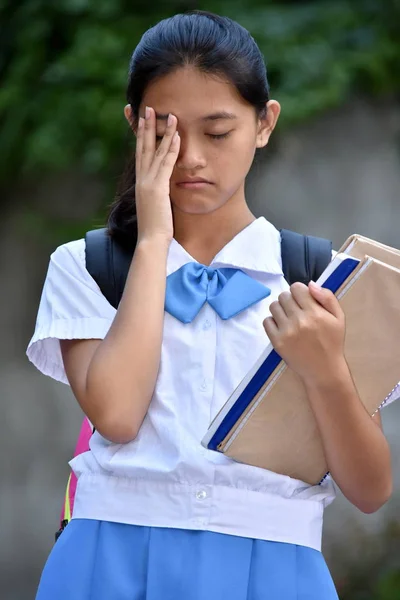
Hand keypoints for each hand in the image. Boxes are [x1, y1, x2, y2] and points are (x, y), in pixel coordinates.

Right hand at [135, 106, 179, 243]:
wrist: (151, 242)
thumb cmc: (155, 228)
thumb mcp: (155, 206)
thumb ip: (158, 194)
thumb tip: (162, 190)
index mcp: (141, 182)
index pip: (140, 153)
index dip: (140, 135)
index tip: (139, 119)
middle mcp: (142, 179)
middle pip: (143, 146)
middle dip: (145, 126)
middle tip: (147, 107)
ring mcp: (149, 183)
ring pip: (155, 151)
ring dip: (161, 131)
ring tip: (165, 113)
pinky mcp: (158, 189)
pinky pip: (166, 164)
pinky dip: (171, 149)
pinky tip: (176, 135)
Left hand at [263, 281, 345, 385]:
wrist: (323, 370)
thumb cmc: (332, 342)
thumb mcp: (338, 317)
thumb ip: (327, 297)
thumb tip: (310, 284)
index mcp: (315, 312)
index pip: (296, 288)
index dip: (299, 292)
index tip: (303, 300)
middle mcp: (299, 320)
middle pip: (284, 296)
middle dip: (290, 300)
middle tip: (296, 311)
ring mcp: (286, 331)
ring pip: (273, 306)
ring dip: (280, 309)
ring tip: (289, 319)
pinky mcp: (277, 341)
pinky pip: (267, 321)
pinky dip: (272, 322)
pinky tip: (282, 327)